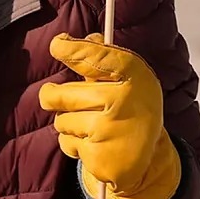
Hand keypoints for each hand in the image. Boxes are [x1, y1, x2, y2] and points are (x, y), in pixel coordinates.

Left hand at [39, 33, 181, 198]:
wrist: (147, 160)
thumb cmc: (131, 109)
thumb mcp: (127, 80)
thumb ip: (103, 58)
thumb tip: (81, 38)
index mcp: (133, 76)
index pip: (97, 57)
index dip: (74, 50)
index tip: (57, 45)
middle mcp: (123, 101)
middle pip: (62, 95)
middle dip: (52, 96)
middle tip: (53, 96)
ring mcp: (110, 130)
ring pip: (61, 121)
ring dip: (68, 123)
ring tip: (91, 126)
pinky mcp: (98, 156)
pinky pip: (66, 143)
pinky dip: (73, 144)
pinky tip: (94, 144)